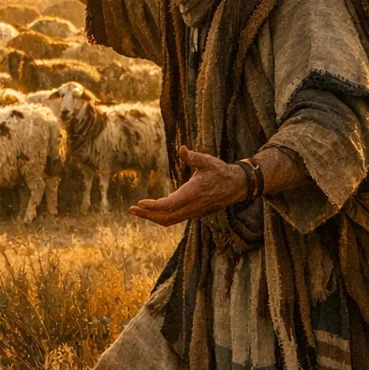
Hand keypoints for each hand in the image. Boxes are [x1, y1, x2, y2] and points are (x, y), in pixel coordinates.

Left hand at [129, 145, 245, 226]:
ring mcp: (193, 211)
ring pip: (170, 220)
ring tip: (137, 211)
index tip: (140, 203)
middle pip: (167, 217)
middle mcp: (193, 205)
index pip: (171, 204)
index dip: (155, 206)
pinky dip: (161, 217)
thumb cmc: (220, 171)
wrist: (236, 186)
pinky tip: (151, 211)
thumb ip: (193, 157)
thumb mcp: (208, 161)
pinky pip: (175, 219)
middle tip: (132, 209)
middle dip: (148, 215)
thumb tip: (181, 148)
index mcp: (194, 193)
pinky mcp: (193, 213)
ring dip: (153, 217)